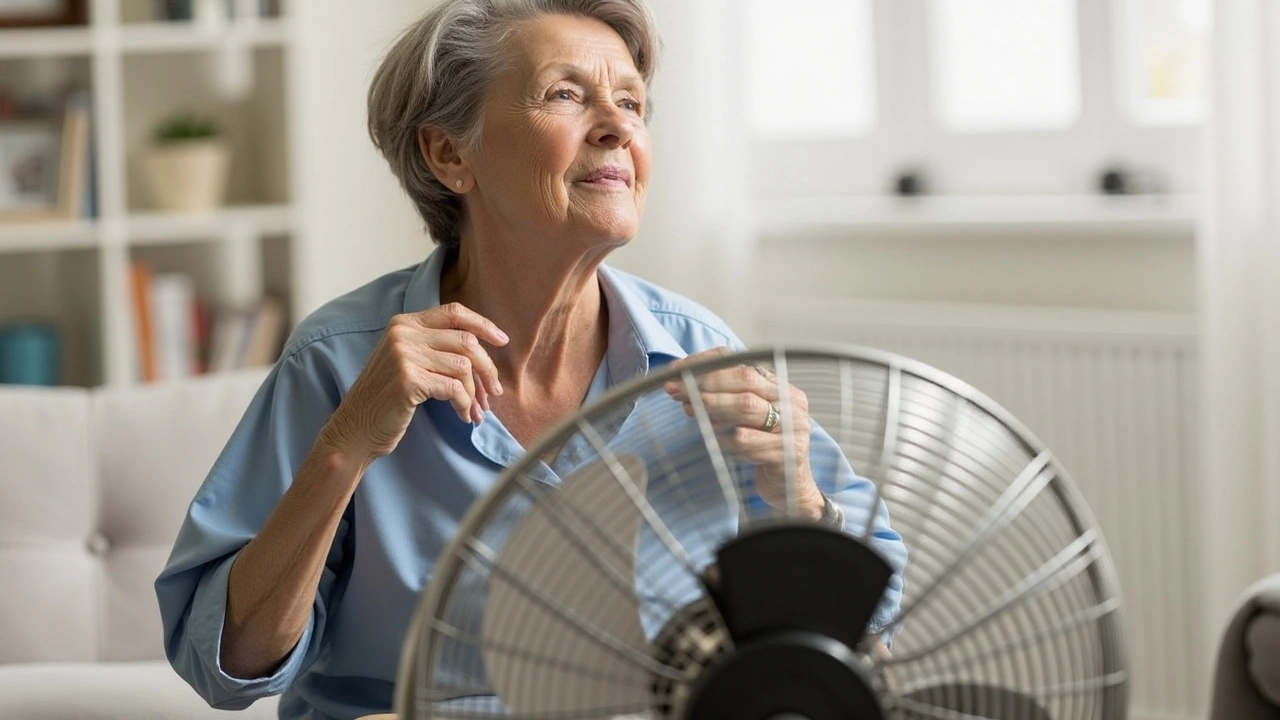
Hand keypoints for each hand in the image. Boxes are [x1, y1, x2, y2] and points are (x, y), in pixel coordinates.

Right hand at [322, 303, 507, 462]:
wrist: (355, 429)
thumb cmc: (386, 400)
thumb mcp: (407, 362)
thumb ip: (435, 347)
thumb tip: (483, 350)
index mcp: (404, 323)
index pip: (454, 312)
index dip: (483, 324)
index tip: (502, 341)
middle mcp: (402, 333)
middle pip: (465, 341)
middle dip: (486, 368)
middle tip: (494, 392)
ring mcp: (404, 355)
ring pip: (463, 366)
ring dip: (475, 393)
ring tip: (476, 410)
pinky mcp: (408, 380)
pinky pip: (454, 388)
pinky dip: (464, 404)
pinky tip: (463, 416)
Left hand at [663, 347, 823, 517]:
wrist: (789, 489)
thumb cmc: (761, 449)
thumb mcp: (744, 420)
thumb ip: (723, 400)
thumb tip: (683, 385)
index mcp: (780, 388)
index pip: (743, 364)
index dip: (709, 364)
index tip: (678, 370)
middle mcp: (792, 402)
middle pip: (746, 381)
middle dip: (706, 384)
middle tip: (677, 390)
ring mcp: (794, 426)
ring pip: (748, 407)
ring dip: (713, 407)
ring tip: (690, 410)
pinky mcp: (790, 452)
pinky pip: (750, 441)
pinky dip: (726, 439)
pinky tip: (713, 440)